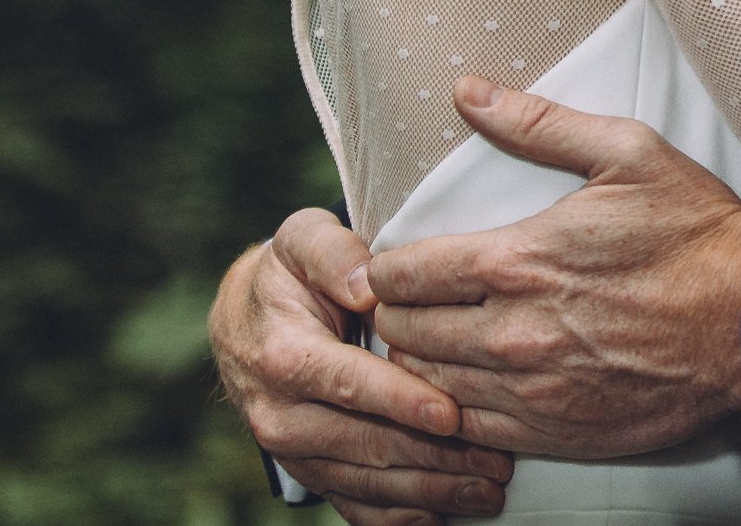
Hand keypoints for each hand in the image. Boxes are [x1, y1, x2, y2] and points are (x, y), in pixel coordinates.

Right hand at [211, 208, 514, 525]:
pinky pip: (356, 507)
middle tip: (495, 459)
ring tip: (488, 488)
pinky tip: (446, 513)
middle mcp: (282, 415)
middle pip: (366, 444)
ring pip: (367, 483)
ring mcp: (295, 453)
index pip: (350, 385)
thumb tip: (369, 282)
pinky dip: (401, 517)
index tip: (452, 414)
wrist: (245, 327)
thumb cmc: (288, 278)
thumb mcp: (302, 242)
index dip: (402, 402)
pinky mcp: (310, 474)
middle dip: (435, 455)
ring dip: (431, 491)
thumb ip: (334, 254)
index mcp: (284, 357)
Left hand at [368, 77, 740, 458]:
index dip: (382, 269)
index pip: (404, 275)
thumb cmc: (693, 233)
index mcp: (520, 261)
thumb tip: (468, 91)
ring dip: (419, 362)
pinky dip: (456, 408)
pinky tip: (465, 386)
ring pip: (431, 385)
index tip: (386, 265)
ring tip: (428, 340)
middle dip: (394, 313)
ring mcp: (534, 390)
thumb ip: (537, 123)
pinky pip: (474, 429)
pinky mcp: (558, 433)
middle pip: (406, 333)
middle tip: (404, 302)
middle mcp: (514, 333)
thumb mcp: (625, 153)